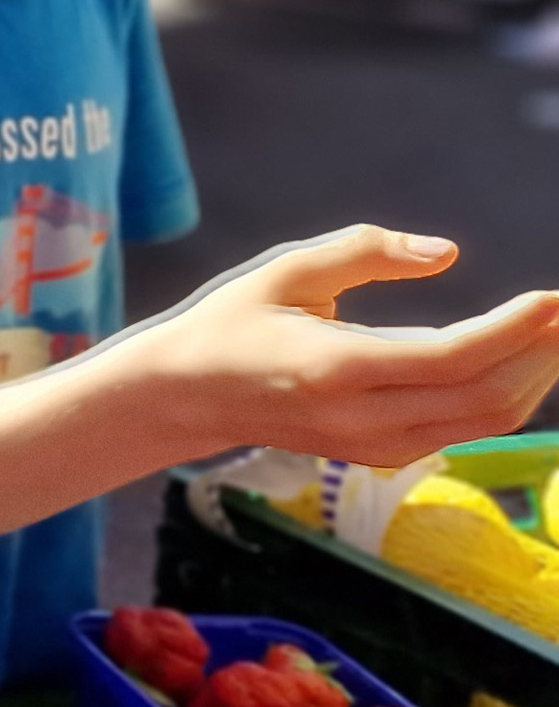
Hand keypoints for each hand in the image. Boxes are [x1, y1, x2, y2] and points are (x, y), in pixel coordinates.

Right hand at [136, 227, 558, 464]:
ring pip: (484, 422)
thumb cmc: (232, 322)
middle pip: (485, 397)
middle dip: (542, 353)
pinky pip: (463, 431)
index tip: (553, 298)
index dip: (515, 329)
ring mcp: (372, 446)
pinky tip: (516, 361)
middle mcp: (360, 418)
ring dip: (532, 377)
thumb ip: (365, 251)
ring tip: (552, 333)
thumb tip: (447, 253)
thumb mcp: (285, 269)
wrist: (185, 397)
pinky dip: (504, 397)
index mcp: (335, 368)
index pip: (453, 358)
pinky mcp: (379, 456)